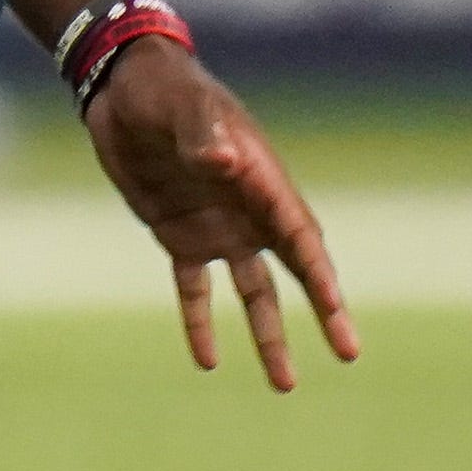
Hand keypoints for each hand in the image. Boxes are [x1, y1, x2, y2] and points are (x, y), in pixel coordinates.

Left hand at [83, 40, 352, 390]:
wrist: (124, 89)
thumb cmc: (165, 91)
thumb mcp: (185, 109)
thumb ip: (205, 137)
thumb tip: (227, 161)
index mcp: (262, 182)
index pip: (302, 241)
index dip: (322, 282)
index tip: (341, 319)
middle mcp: (250, 212)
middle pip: (295, 272)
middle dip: (321, 312)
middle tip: (347, 353)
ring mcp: (219, 227)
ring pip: (253, 291)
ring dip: (267, 334)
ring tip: (283, 382)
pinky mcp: (179, 235)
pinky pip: (195, 288)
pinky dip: (200, 322)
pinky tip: (207, 360)